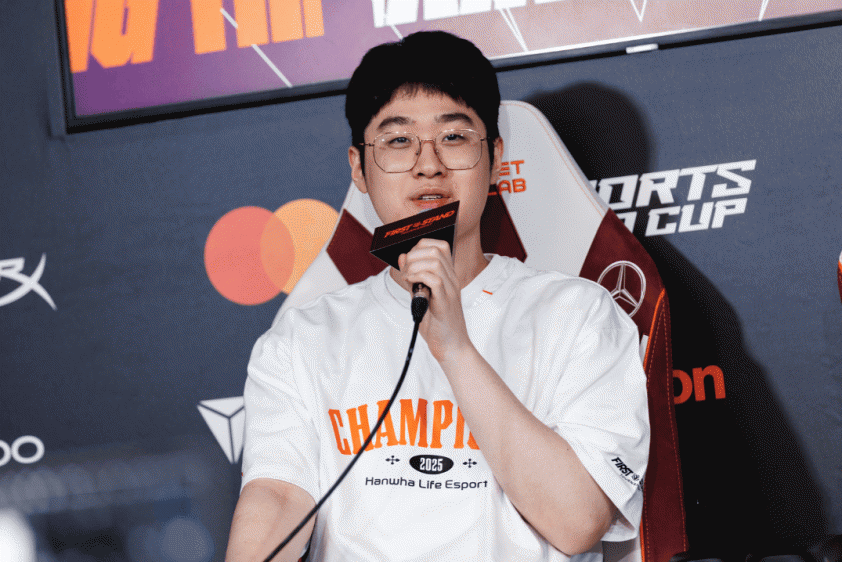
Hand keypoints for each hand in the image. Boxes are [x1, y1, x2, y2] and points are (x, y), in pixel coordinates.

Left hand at [396, 238, 472, 363]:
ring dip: (414, 267)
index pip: (439, 245)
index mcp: (448, 275)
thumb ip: (413, 276)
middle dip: (414, 255)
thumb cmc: (437, 323)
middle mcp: (452, 279)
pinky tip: (412, 286)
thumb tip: (403, 257)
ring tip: (407, 279)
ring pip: (434, 261)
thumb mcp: (421, 295)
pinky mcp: (445, 302)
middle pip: (436, 249)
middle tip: (405, 272)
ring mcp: (450, 290)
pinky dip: (418, 278)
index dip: (420, 246)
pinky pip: (434, 280)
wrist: (451, 346)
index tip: (409, 260)